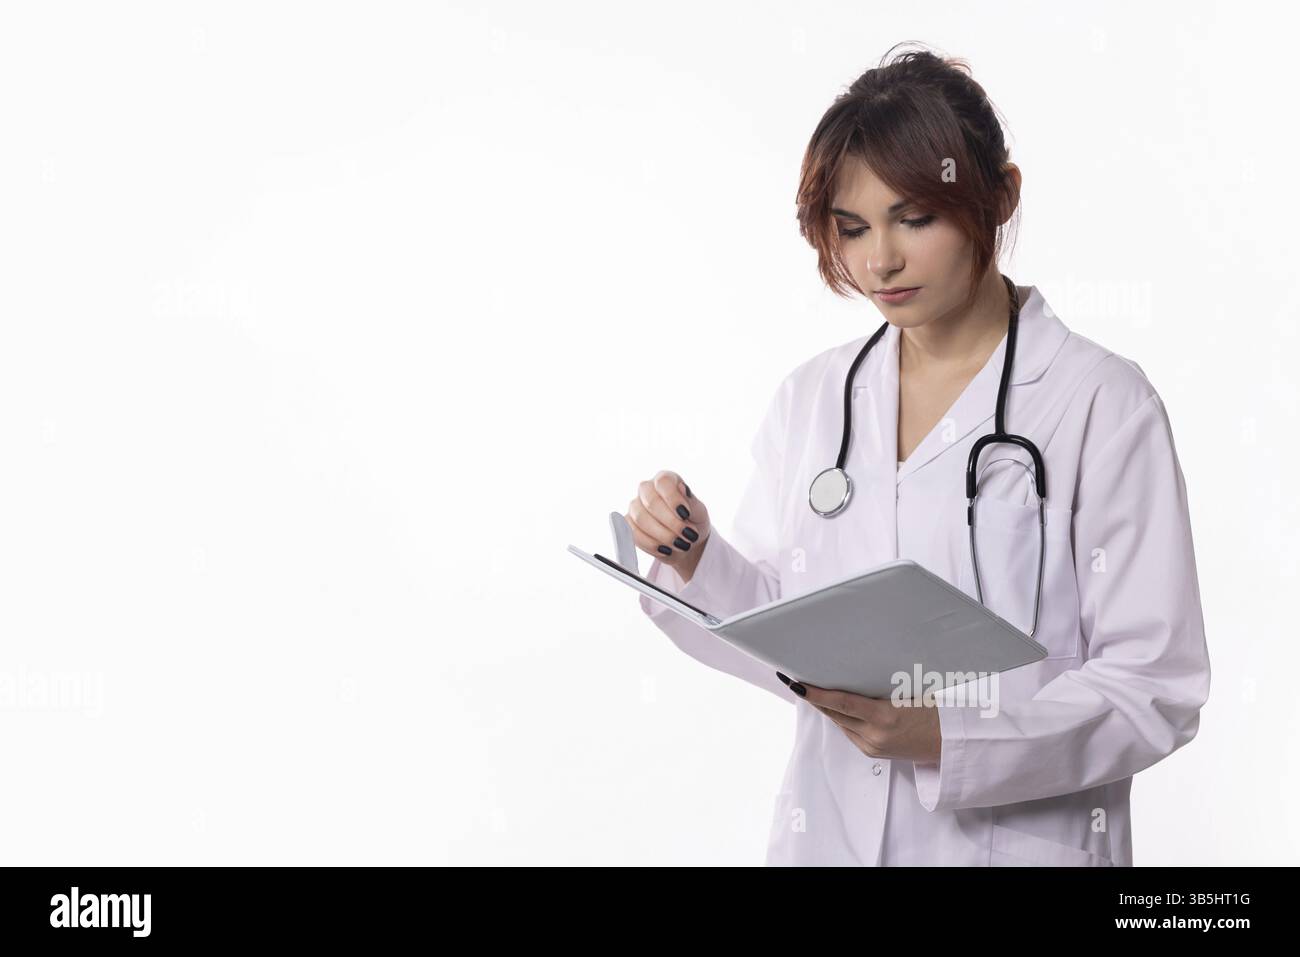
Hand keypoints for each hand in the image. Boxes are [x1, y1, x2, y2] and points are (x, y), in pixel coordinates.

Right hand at [625, 470, 710, 582]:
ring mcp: (635, 506)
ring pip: (641, 519)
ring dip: (663, 535)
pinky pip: (633, 534)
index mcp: (666, 480)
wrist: (684, 541)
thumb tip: (682, 488)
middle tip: (687, 535)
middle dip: (671, 522)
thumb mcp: (700, 512)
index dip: (673, 498)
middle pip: (651, 502)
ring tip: (680, 544)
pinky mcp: (629, 525)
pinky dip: (652, 545)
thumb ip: (691, 502)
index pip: (663, 482)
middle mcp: (647, 489)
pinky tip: (666, 549)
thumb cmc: (693, 521)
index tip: (685, 514)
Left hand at [784, 678, 942, 763]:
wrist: (951, 743)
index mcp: (885, 716)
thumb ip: (881, 687)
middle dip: (815, 698)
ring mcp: (873, 746)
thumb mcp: (911, 692)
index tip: (796, 683)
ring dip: (826, 708)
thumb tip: (856, 670)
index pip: (841, 703)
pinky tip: (834, 706)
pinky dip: (841, 718)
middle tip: (797, 680)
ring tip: (810, 689)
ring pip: (840, 723)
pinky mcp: (873, 753)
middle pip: (834, 714)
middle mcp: (875, 735)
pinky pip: (849, 732)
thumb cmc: (936, 711)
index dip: (816, 694)